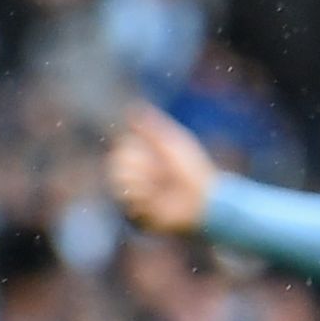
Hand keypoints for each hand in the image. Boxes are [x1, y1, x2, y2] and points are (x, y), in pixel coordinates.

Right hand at [107, 105, 219, 233]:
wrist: (205, 199)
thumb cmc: (194, 170)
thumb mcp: (174, 142)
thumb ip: (153, 127)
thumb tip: (133, 107)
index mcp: (144, 159)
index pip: (121, 148)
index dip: (135, 147)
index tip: (153, 151)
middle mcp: (137, 177)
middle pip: (114, 163)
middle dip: (137, 163)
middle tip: (157, 170)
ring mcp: (136, 196)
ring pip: (117, 181)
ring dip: (139, 179)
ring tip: (157, 185)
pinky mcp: (137, 214)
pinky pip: (124, 202)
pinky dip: (141, 196)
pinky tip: (155, 199)